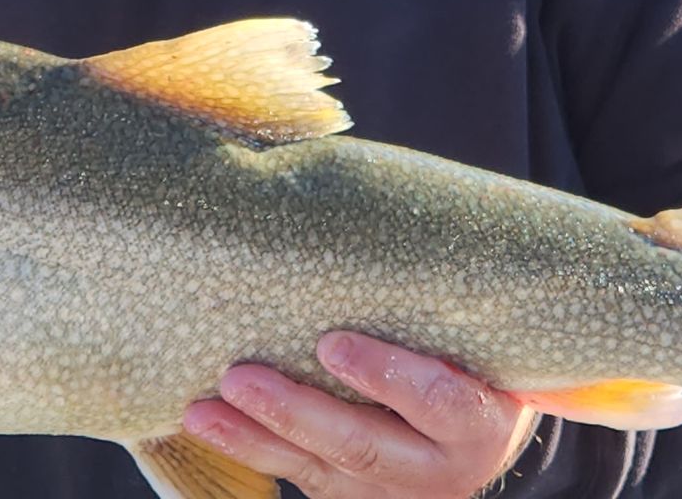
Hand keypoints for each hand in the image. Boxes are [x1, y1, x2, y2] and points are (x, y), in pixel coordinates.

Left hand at [183, 331, 536, 497]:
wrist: (477, 432)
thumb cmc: (473, 359)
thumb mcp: (475, 336)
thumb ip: (432, 302)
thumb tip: (381, 212)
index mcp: (478, 421)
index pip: (439, 401)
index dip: (385, 375)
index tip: (330, 344)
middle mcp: (438, 468)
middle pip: (363, 444)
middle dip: (296, 413)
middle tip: (240, 378)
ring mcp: (392, 490)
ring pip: (320, 469)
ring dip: (255, 438)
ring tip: (203, 409)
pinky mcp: (354, 496)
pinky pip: (298, 475)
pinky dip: (248, 449)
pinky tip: (208, 423)